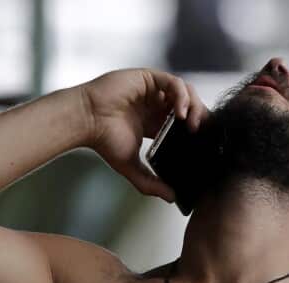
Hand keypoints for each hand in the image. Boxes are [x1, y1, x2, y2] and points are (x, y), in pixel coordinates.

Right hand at [76, 68, 210, 202]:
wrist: (86, 121)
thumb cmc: (103, 141)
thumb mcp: (131, 166)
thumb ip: (150, 182)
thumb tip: (171, 198)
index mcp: (154, 122)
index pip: (184, 123)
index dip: (196, 130)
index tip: (201, 143)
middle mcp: (155, 104)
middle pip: (189, 106)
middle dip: (199, 117)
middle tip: (201, 133)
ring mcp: (152, 90)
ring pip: (185, 92)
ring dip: (194, 106)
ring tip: (192, 123)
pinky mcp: (148, 78)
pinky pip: (174, 82)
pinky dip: (181, 96)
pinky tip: (181, 112)